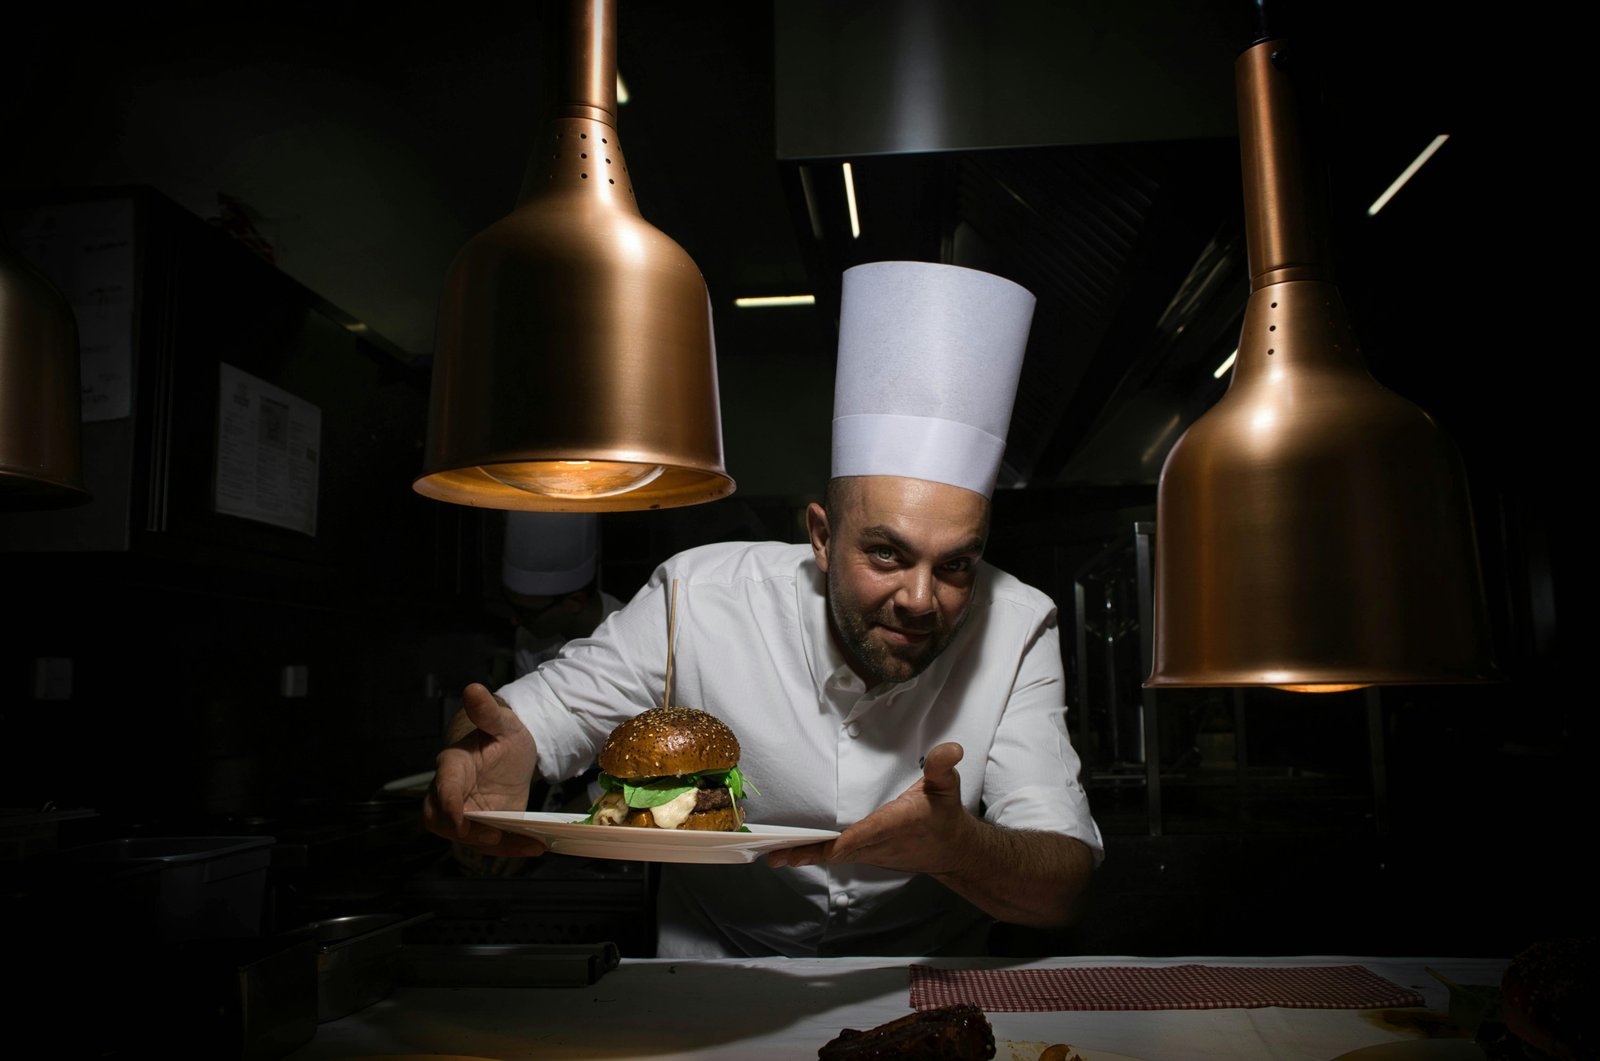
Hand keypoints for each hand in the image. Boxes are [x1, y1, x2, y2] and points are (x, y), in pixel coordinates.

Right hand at [423, 683, 546, 857]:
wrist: (511, 750)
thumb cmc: (500, 733)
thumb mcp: (501, 722)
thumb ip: (487, 711)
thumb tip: (473, 689)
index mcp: (452, 765)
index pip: (442, 785)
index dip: (448, 802)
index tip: (460, 818)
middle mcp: (452, 792)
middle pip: (438, 819)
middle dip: (460, 832)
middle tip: (492, 836)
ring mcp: (466, 811)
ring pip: (466, 836)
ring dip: (494, 845)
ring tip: (529, 844)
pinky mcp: (484, 824)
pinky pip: (490, 841)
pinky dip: (511, 847)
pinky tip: (536, 845)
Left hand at [767, 742, 975, 873]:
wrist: (950, 850)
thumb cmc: (943, 814)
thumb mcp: (946, 786)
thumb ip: (942, 767)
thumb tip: (952, 748)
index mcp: (896, 823)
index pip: (870, 833)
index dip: (851, 840)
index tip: (830, 846)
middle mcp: (879, 843)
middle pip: (840, 850)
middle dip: (811, 851)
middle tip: (779, 853)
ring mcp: (869, 853)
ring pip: (833, 856)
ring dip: (804, 855)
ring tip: (775, 856)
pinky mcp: (863, 855)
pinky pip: (834, 856)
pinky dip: (812, 855)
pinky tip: (789, 856)